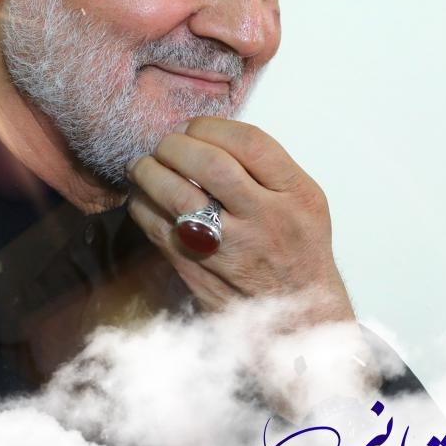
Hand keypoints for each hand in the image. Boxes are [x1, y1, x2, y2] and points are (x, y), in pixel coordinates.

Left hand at [125, 117, 354, 328]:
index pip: (249, 142)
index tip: (193, 128)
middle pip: (211, 164)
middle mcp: (267, 219)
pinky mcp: (201, 272)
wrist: (302, 319)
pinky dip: (142, 207)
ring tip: (142, 166)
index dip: (210, 126)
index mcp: (296, 194)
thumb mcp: (303, 202)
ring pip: (179, 195)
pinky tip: (142, 199)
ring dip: (149, 172)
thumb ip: (265, 169)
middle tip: (164, 145)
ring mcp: (233, 249)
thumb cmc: (299, 253)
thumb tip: (207, 136)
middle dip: (175, 145)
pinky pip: (159, 229)